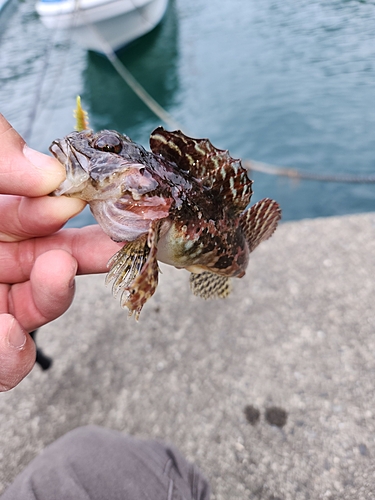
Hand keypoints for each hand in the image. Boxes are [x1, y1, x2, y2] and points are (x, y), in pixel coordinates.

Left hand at [0, 114, 120, 390]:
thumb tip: (50, 171)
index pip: (43, 209)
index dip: (73, 204)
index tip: (106, 197)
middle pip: (53, 262)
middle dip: (85, 253)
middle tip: (111, 240)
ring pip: (32, 312)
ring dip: (52, 299)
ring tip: (53, 276)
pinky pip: (6, 357)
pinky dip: (13, 358)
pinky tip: (8, 340)